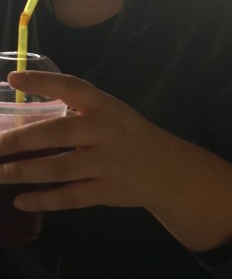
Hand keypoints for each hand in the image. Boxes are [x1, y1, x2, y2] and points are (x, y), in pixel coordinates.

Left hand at [0, 71, 166, 211]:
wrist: (167, 170)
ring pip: (58, 169)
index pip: (73, 88)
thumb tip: (28, 115)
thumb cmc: (130, 136)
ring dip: (22, 172)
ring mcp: (107, 164)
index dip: (43, 82)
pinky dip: (43, 200)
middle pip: (56, 133)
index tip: (14, 78)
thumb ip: (80, 112)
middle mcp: (106, 132)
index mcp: (106, 107)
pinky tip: (20, 200)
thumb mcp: (113, 114)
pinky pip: (70, 197)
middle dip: (18, 140)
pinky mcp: (107, 192)